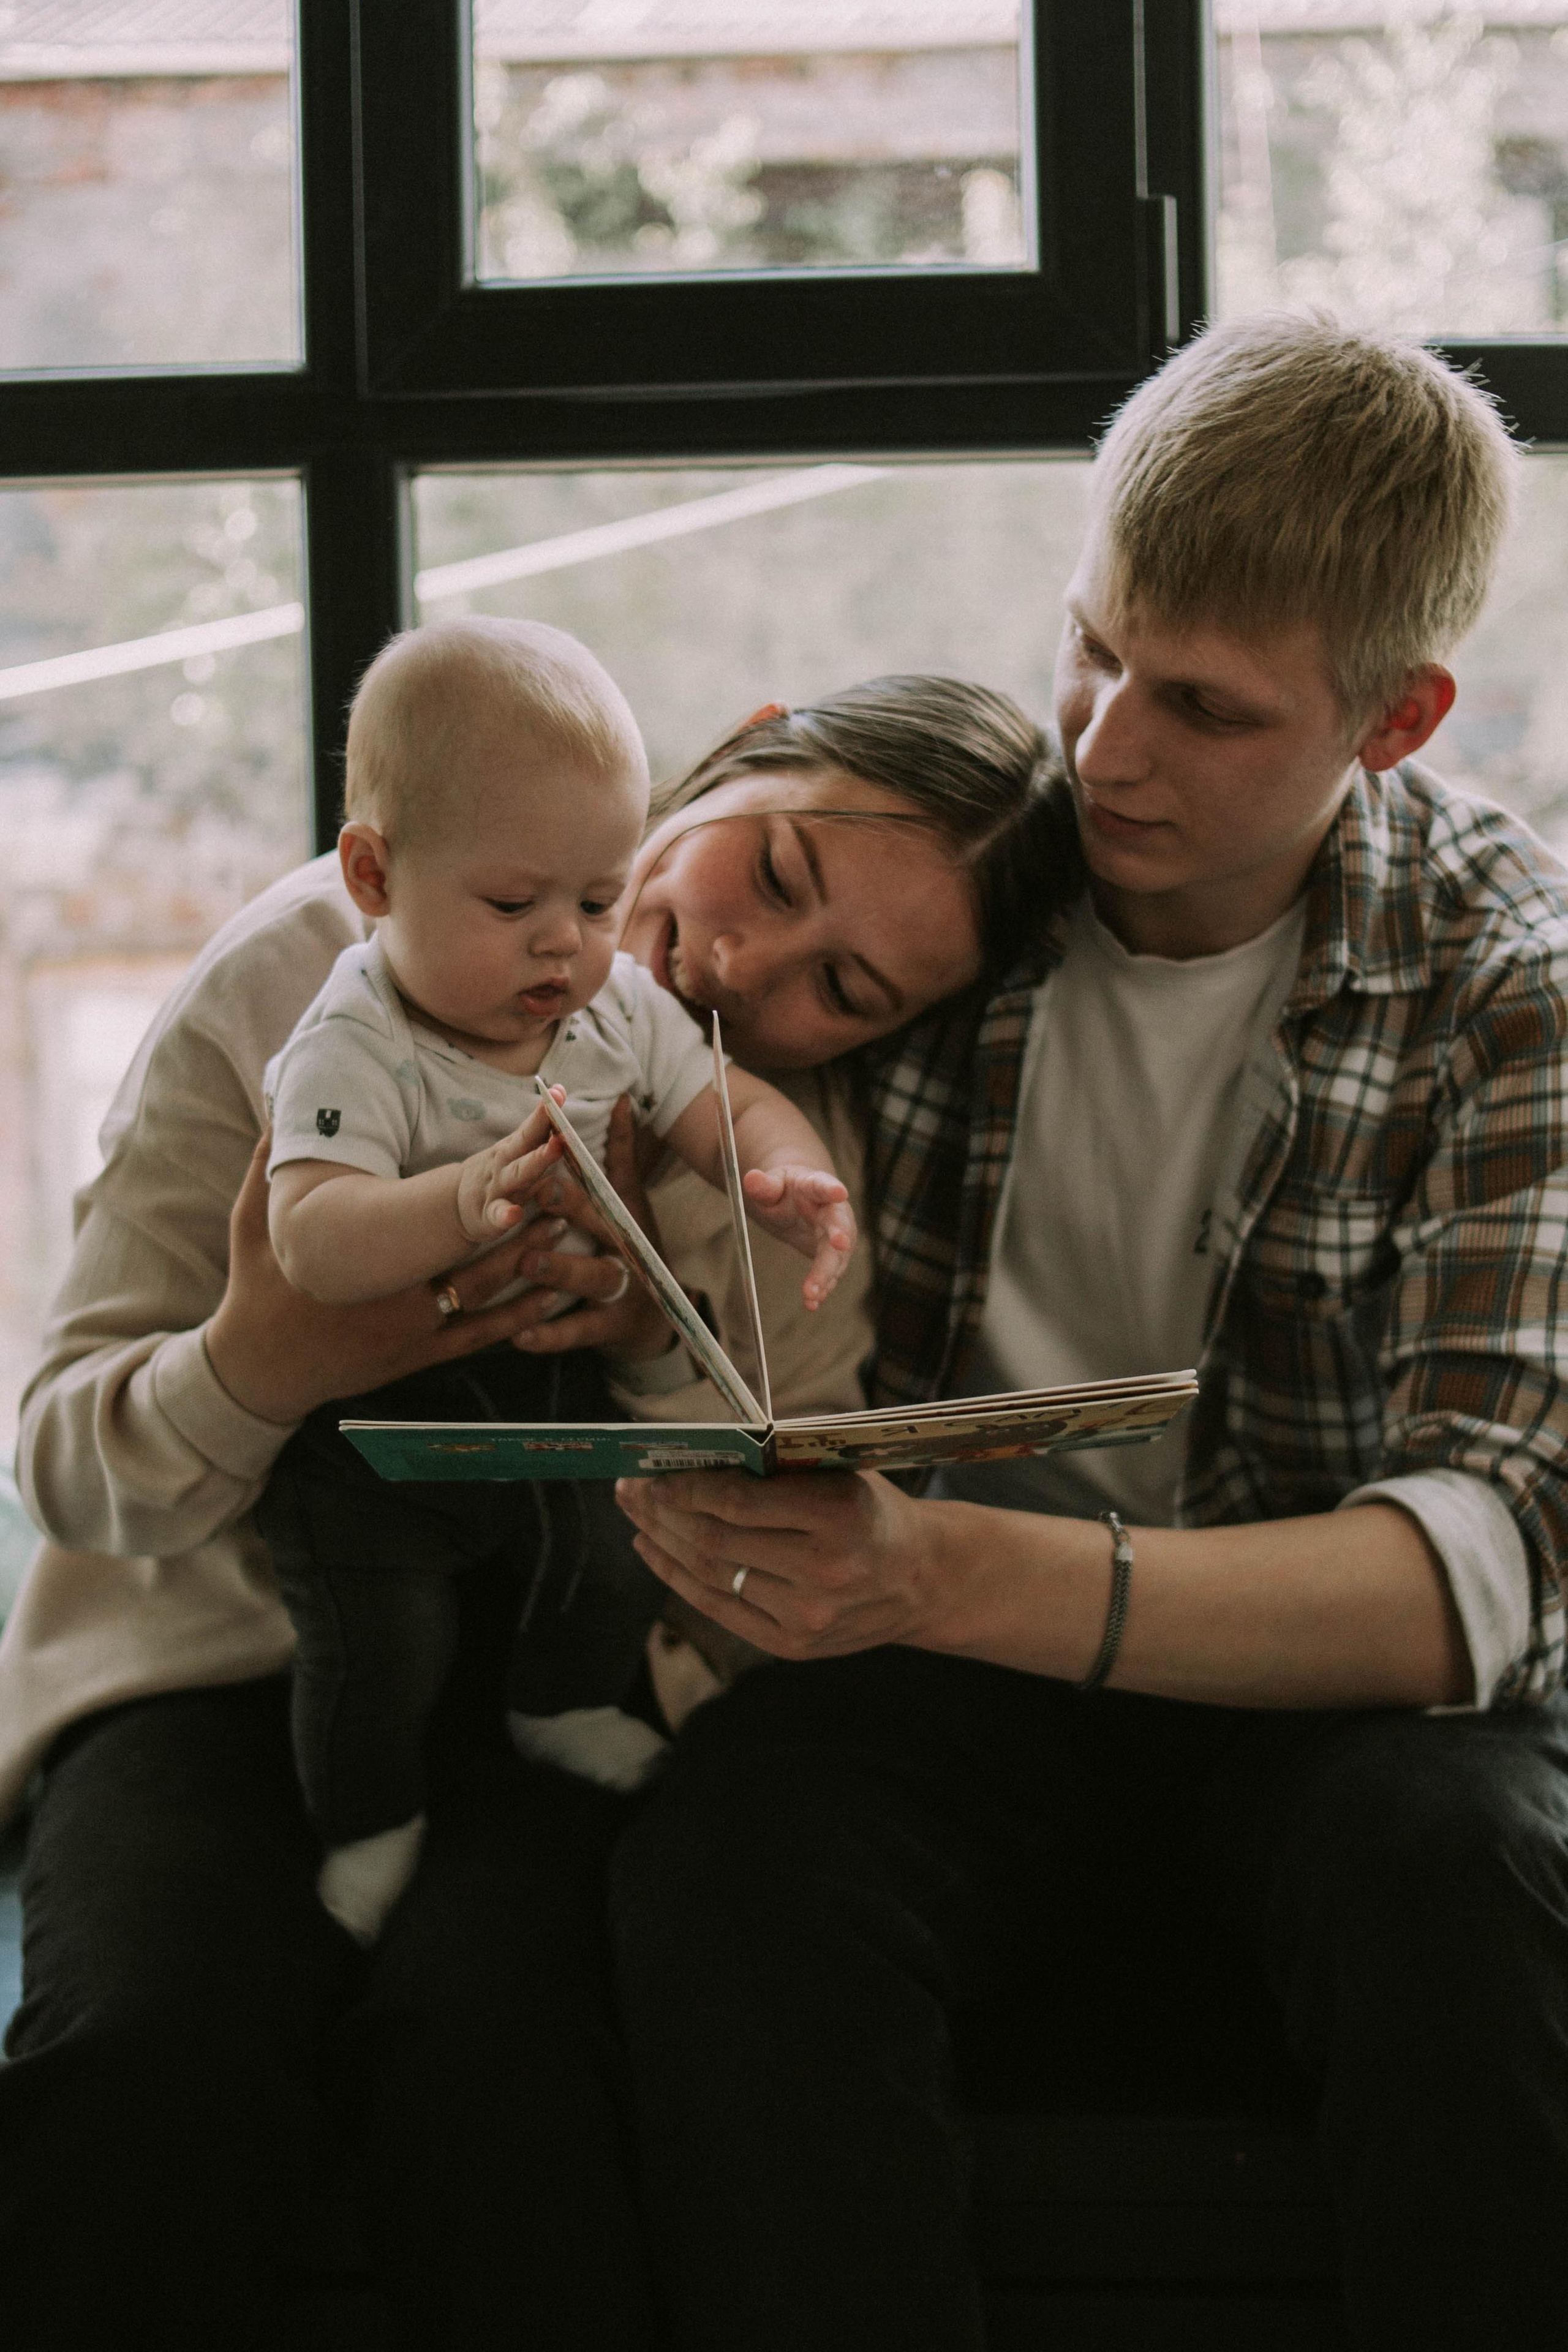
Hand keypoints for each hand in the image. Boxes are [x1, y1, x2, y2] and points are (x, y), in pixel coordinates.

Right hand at [207, 1132, 606, 1423]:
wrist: (258, 1370)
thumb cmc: (256, 1292)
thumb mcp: (252, 1223)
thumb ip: (264, 1167)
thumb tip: (274, 1115)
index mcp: (363, 1261)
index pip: (434, 1219)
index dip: (481, 1193)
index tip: (515, 1162)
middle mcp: (396, 1297)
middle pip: (474, 1253)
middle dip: (520, 1220)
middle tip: (560, 1186)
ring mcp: (413, 1331)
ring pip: (487, 1295)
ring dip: (529, 1260)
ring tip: (567, 1225)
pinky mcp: (418, 1358)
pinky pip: (480, 1336)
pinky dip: (519, 1317)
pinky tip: (552, 1296)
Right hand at [454, 1096, 564, 1240]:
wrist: (455, 1204)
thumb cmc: (496, 1173)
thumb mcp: (513, 1150)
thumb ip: (537, 1128)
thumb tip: (559, 1092)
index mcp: (512, 1149)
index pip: (531, 1127)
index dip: (545, 1111)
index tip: (558, 1092)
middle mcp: (504, 1165)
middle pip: (525, 1144)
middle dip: (543, 1128)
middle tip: (563, 1118)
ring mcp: (496, 1189)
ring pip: (517, 1175)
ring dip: (536, 1161)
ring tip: (555, 1148)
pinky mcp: (488, 1217)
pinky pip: (497, 1215)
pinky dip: (505, 1215)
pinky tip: (515, 1215)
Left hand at [511, 1094, 676, 1363]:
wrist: (659, 1319)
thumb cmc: (634, 1248)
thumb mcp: (632, 1201)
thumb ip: (622, 1153)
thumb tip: (619, 1099)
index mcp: (624, 1218)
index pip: (600, 1191)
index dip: (574, 1173)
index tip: (547, 1154)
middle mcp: (626, 1251)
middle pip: (601, 1229)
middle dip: (570, 1208)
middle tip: (537, 1193)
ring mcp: (621, 1292)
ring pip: (592, 1280)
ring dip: (560, 1269)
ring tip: (527, 1262)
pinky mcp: (609, 1330)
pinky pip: (577, 1333)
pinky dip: (548, 1337)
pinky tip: (519, 1336)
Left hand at [615, 1467, 939, 1659]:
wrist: (920, 1578)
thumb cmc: (869, 1510)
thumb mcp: (839, 1471)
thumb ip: (777, 1463)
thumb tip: (696, 1451)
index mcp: (840, 1514)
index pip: (740, 1503)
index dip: (687, 1487)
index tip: (656, 1472)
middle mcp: (825, 1570)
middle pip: (717, 1539)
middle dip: (663, 1511)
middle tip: (631, 1488)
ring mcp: (807, 1615)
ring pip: (711, 1574)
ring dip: (662, 1540)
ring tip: (637, 1513)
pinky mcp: (792, 1645)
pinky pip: (717, 1608)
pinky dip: (677, 1577)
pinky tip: (652, 1548)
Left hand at [741, 1165, 855, 1307]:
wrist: (801, 1201)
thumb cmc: (787, 1190)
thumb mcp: (772, 1184)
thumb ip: (763, 1185)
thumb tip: (751, 1178)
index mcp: (816, 1186)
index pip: (824, 1185)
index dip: (831, 1189)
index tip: (840, 1192)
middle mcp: (833, 1211)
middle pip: (838, 1225)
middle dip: (839, 1237)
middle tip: (838, 1246)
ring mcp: (837, 1234)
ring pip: (837, 1255)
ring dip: (826, 1274)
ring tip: (811, 1295)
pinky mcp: (834, 1255)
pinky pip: (830, 1273)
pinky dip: (822, 1287)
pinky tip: (812, 1303)